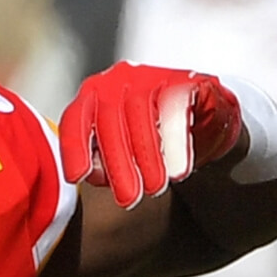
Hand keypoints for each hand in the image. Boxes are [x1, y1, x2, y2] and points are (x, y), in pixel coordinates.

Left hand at [60, 61, 242, 208]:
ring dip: (148, 156)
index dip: (74, 149)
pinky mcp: (181, 79)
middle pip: (108, 123)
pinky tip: (178, 169)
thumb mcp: (124, 148)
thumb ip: (104, 160)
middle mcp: (114, 83)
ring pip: (140, 114)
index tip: (78, 177)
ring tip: (156, 187)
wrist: (202, 110)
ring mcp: (147, 77)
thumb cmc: (154, 131)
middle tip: (128, 198)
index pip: (75, 121)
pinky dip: (176, 142)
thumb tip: (96, 174)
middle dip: (118, 165)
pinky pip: (175, 108)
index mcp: (92, 98)